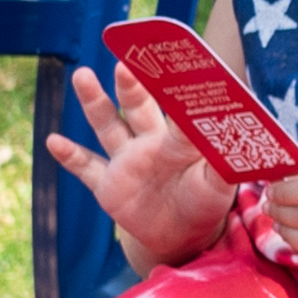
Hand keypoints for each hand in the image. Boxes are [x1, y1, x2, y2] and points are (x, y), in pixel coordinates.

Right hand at [47, 68, 229, 264]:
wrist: (180, 236)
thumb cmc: (205, 203)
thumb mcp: (218, 185)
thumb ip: (226, 163)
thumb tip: (245, 139)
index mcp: (181, 140)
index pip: (177, 108)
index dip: (175, 87)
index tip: (173, 61)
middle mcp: (150, 142)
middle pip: (138, 107)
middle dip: (131, 86)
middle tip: (125, 63)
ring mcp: (126, 161)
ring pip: (108, 126)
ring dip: (95, 103)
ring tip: (82, 75)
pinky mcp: (108, 185)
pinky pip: (86, 168)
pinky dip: (70, 156)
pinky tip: (53, 141)